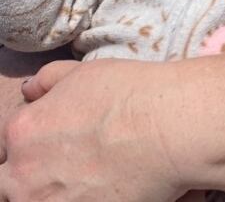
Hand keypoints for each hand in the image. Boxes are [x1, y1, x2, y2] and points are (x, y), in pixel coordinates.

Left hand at [0, 59, 187, 201]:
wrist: (172, 128)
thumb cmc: (133, 95)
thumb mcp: (84, 73)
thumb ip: (50, 80)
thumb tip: (32, 89)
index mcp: (23, 132)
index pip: (10, 143)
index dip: (36, 142)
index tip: (58, 142)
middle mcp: (25, 174)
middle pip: (10, 184)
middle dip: (33, 176)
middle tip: (70, 168)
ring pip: (36, 201)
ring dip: (55, 194)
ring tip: (87, 182)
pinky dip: (85, 201)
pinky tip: (106, 191)